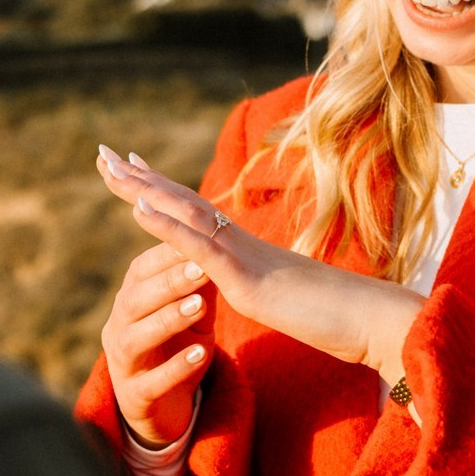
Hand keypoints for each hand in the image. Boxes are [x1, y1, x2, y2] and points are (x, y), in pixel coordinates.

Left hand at [95, 146, 423, 387]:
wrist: (372, 322)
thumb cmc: (339, 315)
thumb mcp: (289, 301)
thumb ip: (268, 289)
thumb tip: (260, 286)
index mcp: (246, 251)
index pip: (196, 214)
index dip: (162, 190)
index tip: (131, 168)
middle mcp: (240, 244)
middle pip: (182, 203)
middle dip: (140, 179)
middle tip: (102, 153)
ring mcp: (243, 257)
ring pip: (186, 215)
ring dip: (144, 190)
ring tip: (109, 169)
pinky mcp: (247, 279)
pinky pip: (200, 248)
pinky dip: (166, 226)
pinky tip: (137, 210)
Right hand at [99, 236, 215, 447]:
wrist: (164, 405)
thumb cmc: (178, 348)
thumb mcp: (195, 315)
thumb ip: (201, 286)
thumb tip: (216, 246)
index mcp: (129, 302)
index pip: (139, 270)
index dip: (164, 254)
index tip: (195, 238)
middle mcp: (118, 328)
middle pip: (134, 300)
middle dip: (168, 283)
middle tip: (200, 268)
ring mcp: (122, 364)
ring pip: (136, 338)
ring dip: (167, 319)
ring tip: (199, 306)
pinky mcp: (134, 397)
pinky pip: (151, 382)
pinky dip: (175, 367)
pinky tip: (200, 354)